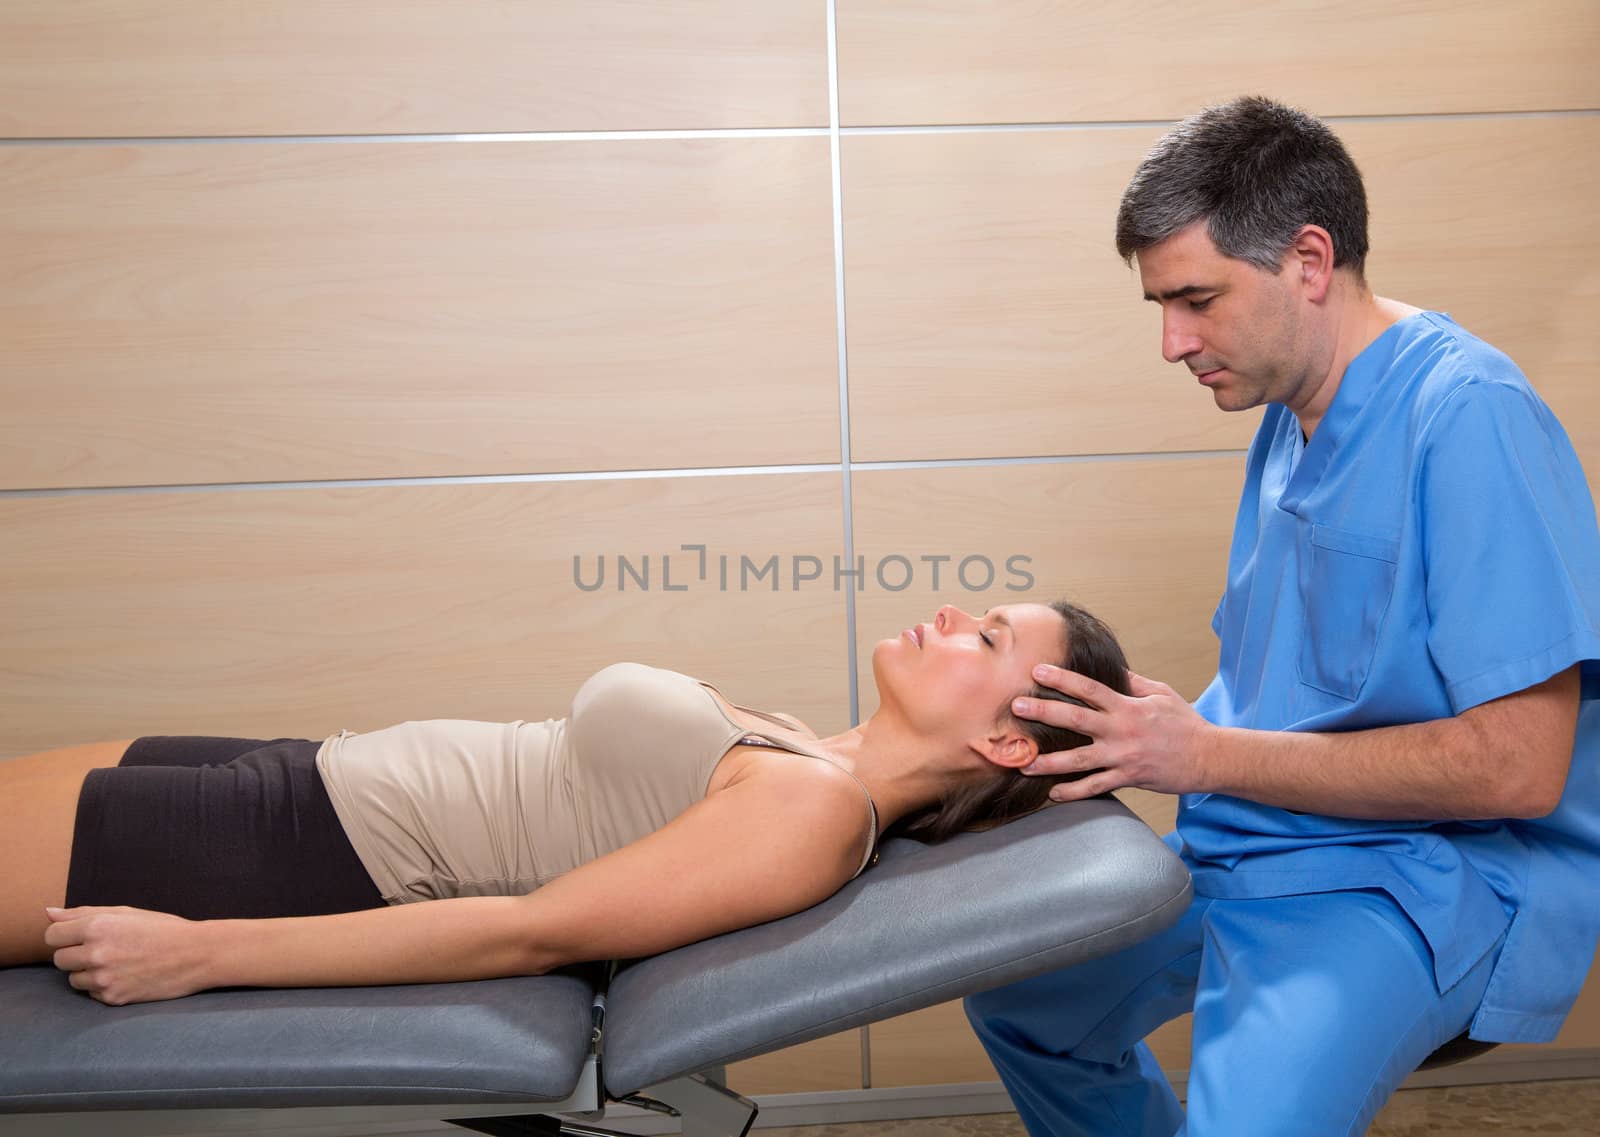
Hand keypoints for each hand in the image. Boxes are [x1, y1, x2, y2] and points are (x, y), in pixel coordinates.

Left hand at [44, 906, 209, 1004]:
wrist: (197, 954)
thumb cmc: (162, 929)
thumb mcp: (125, 913)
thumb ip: (82, 913)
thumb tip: (47, 913)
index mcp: (97, 926)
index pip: (52, 936)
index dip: (64, 936)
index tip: (80, 936)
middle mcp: (96, 953)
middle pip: (59, 959)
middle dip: (76, 955)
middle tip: (104, 949)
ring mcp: (104, 979)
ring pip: (74, 980)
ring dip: (89, 973)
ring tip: (118, 963)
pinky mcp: (113, 998)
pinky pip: (92, 994)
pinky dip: (104, 987)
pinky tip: (126, 976)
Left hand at [1013, 666, 1212, 801]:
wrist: (1209, 757)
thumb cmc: (1185, 723)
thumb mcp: (1161, 694)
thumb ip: (1133, 682)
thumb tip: (1113, 667)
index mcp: (1127, 706)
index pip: (1089, 689)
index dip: (1062, 679)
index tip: (1037, 671)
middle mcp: (1121, 731)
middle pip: (1076, 720)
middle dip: (1044, 713)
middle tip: (1016, 707)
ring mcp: (1123, 757)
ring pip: (1080, 760)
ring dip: (1049, 762)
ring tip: (1023, 762)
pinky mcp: (1128, 778)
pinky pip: (1096, 786)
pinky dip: (1074, 791)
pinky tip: (1053, 793)